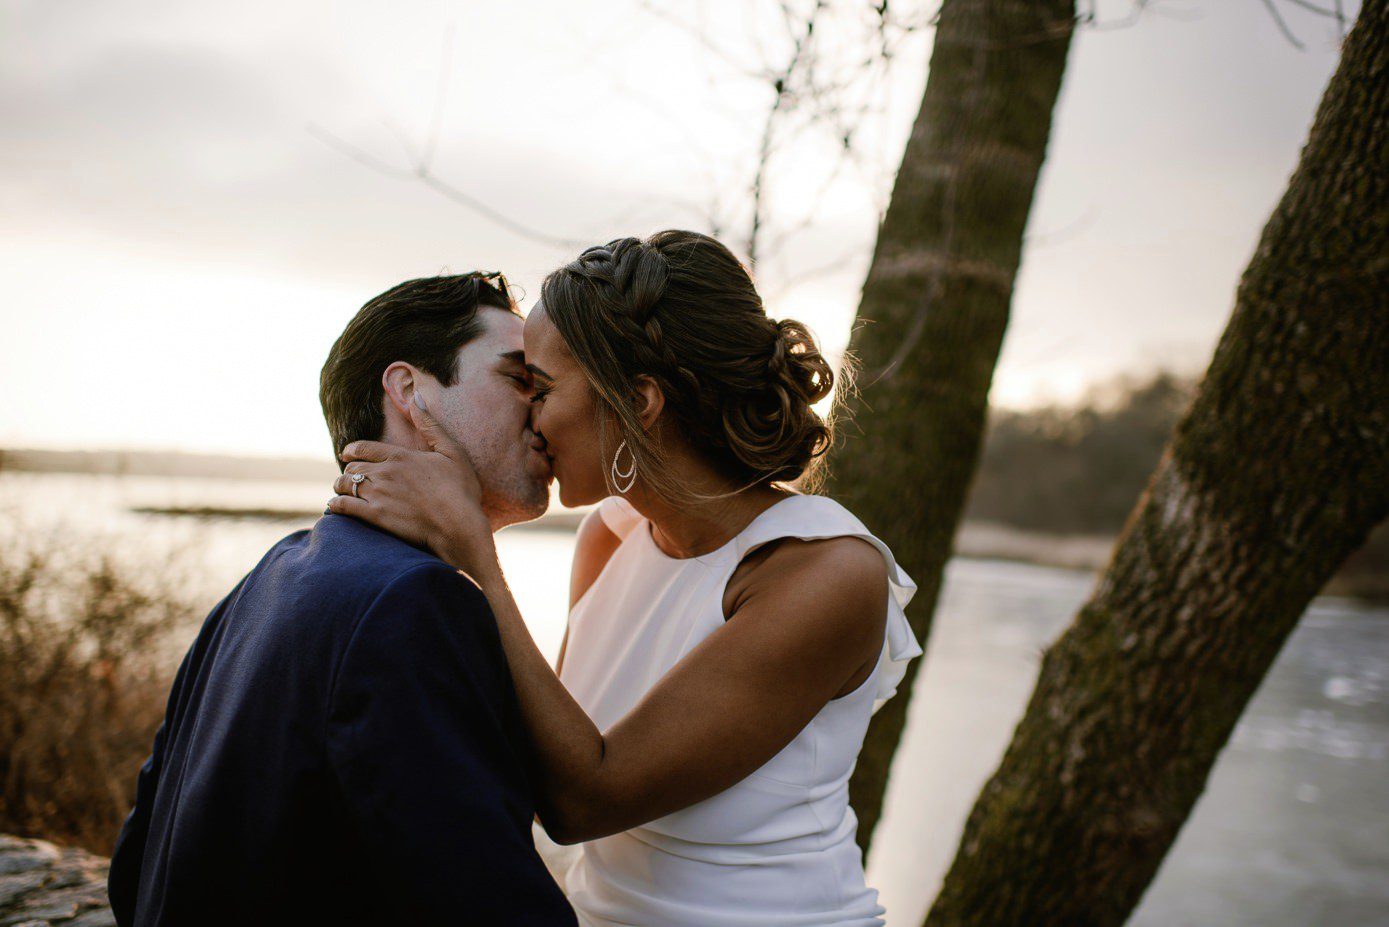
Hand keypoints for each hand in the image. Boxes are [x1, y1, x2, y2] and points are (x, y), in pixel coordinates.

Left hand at [327, 395, 496, 577]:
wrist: (459, 525)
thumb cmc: (461, 489)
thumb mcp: (452, 451)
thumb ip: (430, 425)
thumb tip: (415, 397)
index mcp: (400, 456)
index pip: (364, 448)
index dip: (352, 451)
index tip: (346, 454)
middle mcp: (385, 472)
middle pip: (352, 467)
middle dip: (348, 471)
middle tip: (349, 478)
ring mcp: (378, 494)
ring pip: (344, 485)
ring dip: (340, 487)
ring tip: (341, 492)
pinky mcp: (375, 516)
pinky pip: (344, 507)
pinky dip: (336, 505)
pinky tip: (336, 507)